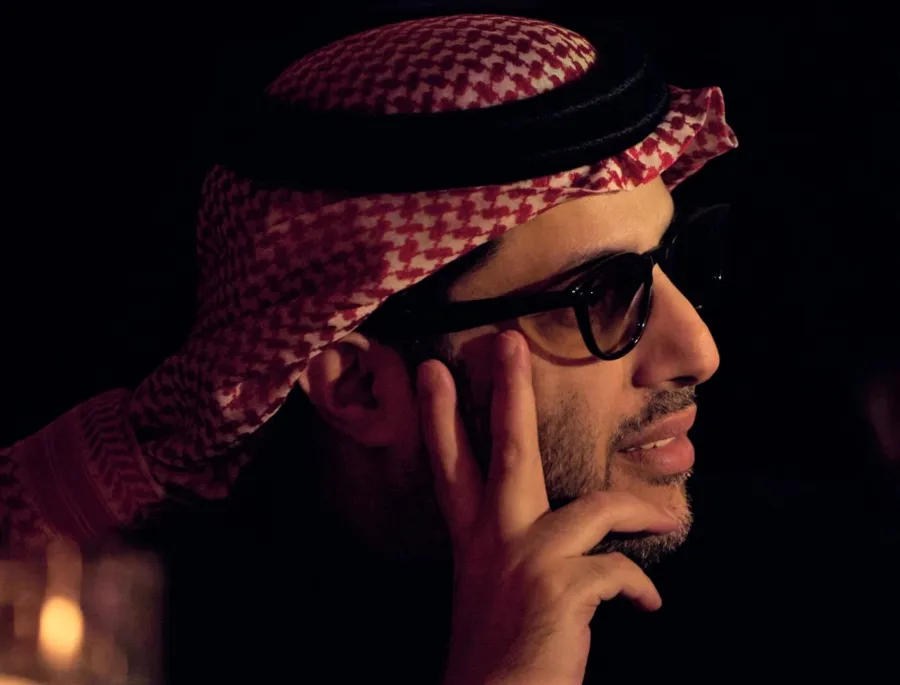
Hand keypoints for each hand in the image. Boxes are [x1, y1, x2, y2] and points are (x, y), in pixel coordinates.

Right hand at [417, 330, 679, 684]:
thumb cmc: (500, 654)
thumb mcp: (492, 591)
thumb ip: (511, 552)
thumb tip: (559, 527)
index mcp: (474, 541)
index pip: (452, 466)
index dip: (440, 416)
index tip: (432, 371)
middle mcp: (494, 542)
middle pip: (507, 451)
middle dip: (508, 392)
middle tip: (508, 341)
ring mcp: (527, 560)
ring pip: (594, 506)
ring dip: (637, 506)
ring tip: (665, 515)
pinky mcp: (560, 587)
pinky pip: (619, 568)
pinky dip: (639, 586)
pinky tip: (648, 604)